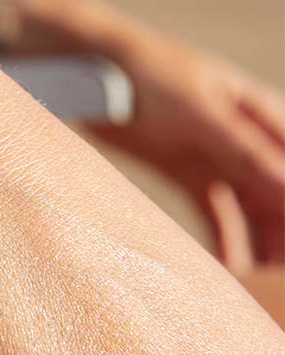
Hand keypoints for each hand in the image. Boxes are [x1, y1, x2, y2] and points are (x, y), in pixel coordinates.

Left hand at [94, 27, 284, 266]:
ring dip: (261, 249)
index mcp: (263, 115)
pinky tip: (226, 277)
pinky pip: (217, 216)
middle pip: (280, 198)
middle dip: (284, 239)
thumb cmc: (149, 72)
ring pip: (253, 212)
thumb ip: (243, 148)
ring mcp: (219, 156)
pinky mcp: (188, 171)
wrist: (89, 66)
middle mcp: (249, 139)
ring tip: (258, 289)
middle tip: (278, 284)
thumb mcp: (197, 110)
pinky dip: (224, 244)